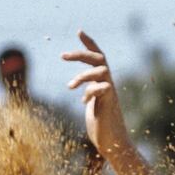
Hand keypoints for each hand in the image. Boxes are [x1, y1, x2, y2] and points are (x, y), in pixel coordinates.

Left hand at [63, 31, 131, 162]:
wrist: (113, 143)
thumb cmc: (102, 126)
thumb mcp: (93, 106)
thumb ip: (90, 96)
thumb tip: (83, 92)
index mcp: (103, 82)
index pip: (98, 57)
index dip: (90, 43)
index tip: (80, 31)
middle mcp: (108, 84)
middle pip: (98, 58)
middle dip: (80, 54)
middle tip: (62, 56)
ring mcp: (109, 93)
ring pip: (99, 71)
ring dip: (82, 76)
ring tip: (69, 87)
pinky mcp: (108, 103)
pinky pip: (101, 88)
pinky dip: (90, 91)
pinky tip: (83, 102)